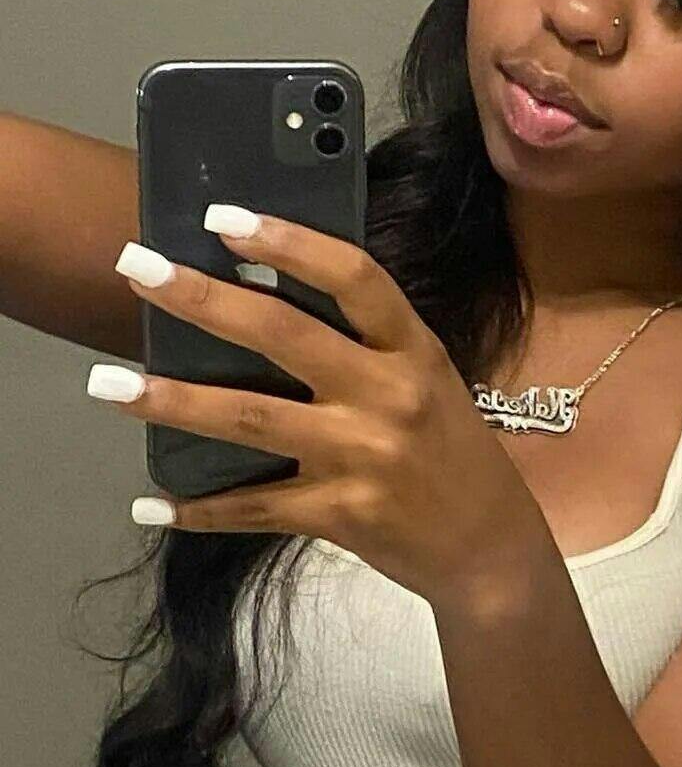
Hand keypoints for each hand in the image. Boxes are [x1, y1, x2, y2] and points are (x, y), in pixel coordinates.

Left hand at [87, 203, 545, 611]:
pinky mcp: (341, 514)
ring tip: (106, 385)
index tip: (224, 217)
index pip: (353, 278)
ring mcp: (363, 457)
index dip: (290, 242)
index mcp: (414, 352)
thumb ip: (366, 347)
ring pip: (250, 418)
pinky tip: (151, 504)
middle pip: (283, 335)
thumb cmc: (451, 453)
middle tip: (135, 268)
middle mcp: (389, 396)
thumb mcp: (427, 383)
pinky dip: (199, 509)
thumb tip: (262, 303)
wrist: (490, 549)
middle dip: (201, 298)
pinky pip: (255, 506)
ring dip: (171, 401)